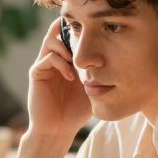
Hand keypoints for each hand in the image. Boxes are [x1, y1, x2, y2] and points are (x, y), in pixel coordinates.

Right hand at [25, 18, 91, 141]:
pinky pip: (47, 58)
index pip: (71, 35)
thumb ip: (99, 73)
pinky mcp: (37, 73)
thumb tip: (121, 58)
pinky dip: (60, 63)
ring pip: (50, 40)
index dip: (81, 30)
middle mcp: (54, 59)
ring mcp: (44, 65)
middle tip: (86, 37)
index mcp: (67, 60)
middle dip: (71, 31)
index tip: (96, 29)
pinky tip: (70, 76)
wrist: (58, 129)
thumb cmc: (77, 111)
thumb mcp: (93, 88)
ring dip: (65, 45)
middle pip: (58, 31)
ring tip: (76, 59)